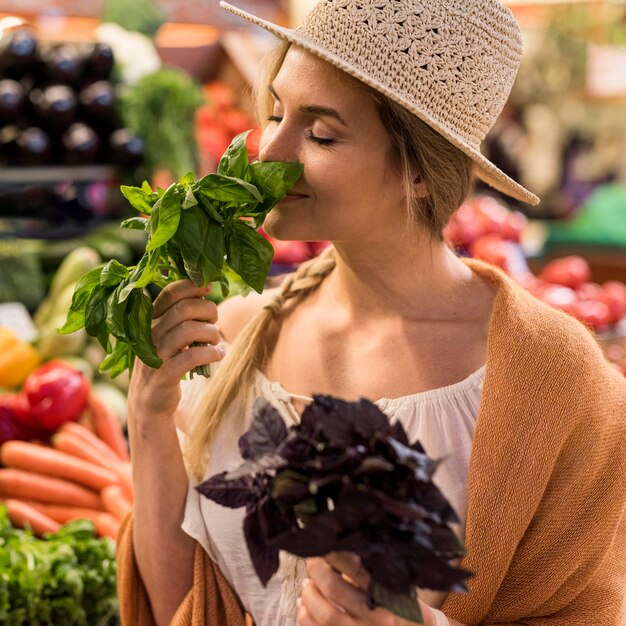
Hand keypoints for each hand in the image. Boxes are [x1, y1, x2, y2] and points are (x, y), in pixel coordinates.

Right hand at [127, 280, 223, 423]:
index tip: (210, 286)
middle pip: (184, 308)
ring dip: (211, 333)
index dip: (192, 286)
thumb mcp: (169, 335)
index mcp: (150, 320)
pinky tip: (218, 355)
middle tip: (214, 322)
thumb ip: (183, 315)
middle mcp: (149, 333)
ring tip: (216, 341)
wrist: (150, 402)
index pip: (171, 293)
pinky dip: (211, 353)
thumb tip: (207, 290)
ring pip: (189, 329)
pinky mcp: (164, 374)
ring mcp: (155, 353)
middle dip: (208, 310)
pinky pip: (192, 356)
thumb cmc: (167, 362)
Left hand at [297, 553, 432, 625]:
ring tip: (307, 583)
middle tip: (312, 560)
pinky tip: (304, 605)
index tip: (323, 543)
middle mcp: (377, 617)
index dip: (334, 554)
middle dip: (317, 570)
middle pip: (334, 589)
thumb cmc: (406, 608)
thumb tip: (340, 548)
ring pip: (324, 614)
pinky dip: (305, 617)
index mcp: (389, 595)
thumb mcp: (399, 586)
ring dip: (309, 594)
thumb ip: (371, 570)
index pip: (356, 568)